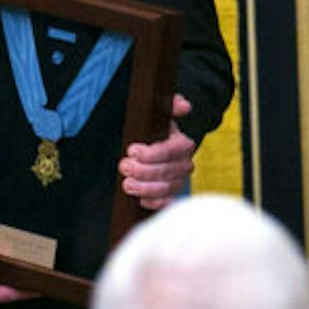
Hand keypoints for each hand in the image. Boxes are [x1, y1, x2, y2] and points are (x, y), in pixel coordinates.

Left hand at [121, 94, 195, 209]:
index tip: (131, 150)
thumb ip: (171, 104)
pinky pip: (167, 203)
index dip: (151, 153)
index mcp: (182, 144)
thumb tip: (184, 106)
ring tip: (127, 184)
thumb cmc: (155, 129)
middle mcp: (184, 164)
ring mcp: (179, 181)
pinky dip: (155, 203)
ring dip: (145, 188)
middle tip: (124, 166)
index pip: (170, 150)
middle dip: (143, 171)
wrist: (154, 146)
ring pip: (166, 189)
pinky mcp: (171, 195)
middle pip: (167, 172)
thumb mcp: (160, 113)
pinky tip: (141, 200)